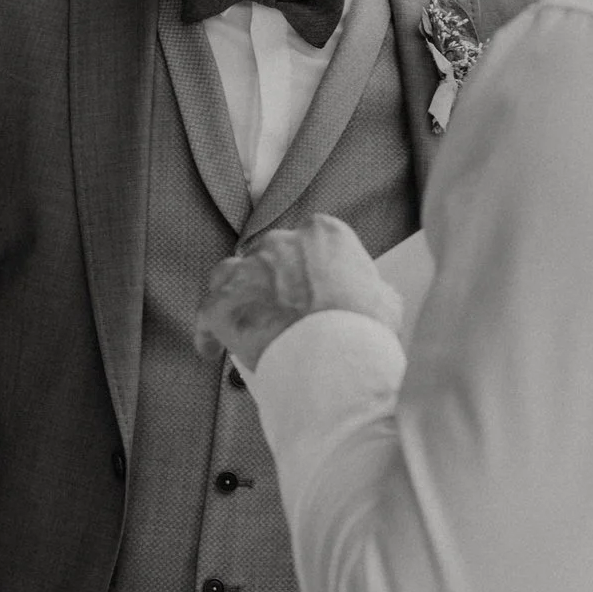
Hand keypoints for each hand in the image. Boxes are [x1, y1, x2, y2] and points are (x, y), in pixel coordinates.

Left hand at [194, 214, 401, 372]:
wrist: (334, 357)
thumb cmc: (363, 331)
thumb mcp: (385, 301)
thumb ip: (372, 289)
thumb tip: (374, 295)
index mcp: (324, 233)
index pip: (310, 242)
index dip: (308, 269)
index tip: (310, 289)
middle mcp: (282, 242)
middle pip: (269, 256)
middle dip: (272, 281)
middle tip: (281, 312)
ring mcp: (248, 269)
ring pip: (231, 274)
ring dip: (237, 295)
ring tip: (243, 321)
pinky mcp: (223, 301)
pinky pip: (207, 313)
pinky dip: (208, 332)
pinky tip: (212, 350)